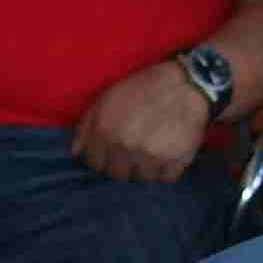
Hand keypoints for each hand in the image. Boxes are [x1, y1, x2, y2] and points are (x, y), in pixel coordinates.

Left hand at [73, 62, 215, 184]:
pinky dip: (167, 170)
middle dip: (124, 165)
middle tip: (136, 150)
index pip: (94, 164)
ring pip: (141, 179)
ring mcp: (148, 155)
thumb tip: (75, 154)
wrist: (186, 84)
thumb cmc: (143, 89)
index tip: (113, 152)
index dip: (103, 159)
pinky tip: (169, 152)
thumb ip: (86, 127)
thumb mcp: (106, 99)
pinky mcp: (173, 161)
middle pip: (117, 175)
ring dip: (146, 169)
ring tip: (154, 149)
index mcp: (103, 129)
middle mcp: (123, 145)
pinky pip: (165, 178)